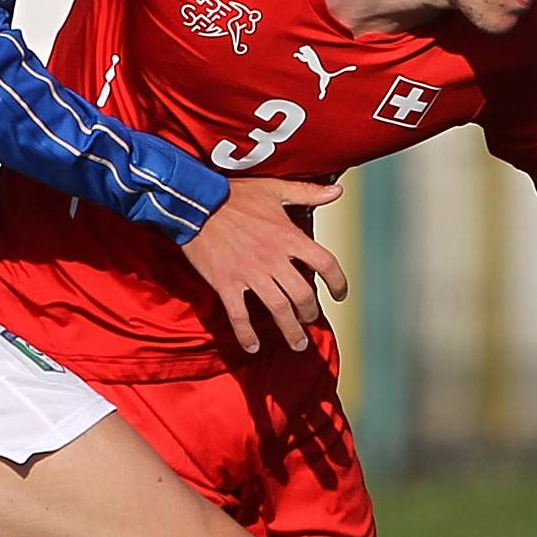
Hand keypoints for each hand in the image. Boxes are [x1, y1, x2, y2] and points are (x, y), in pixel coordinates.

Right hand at [181, 177, 349, 353]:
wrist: (196, 201)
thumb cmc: (235, 194)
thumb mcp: (275, 188)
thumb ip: (308, 192)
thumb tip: (337, 191)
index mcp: (288, 236)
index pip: (325, 263)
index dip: (338, 282)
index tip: (340, 295)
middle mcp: (273, 258)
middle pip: (303, 295)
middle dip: (310, 313)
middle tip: (309, 321)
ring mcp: (250, 273)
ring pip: (278, 310)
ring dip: (290, 331)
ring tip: (297, 343)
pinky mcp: (226, 283)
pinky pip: (240, 316)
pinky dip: (247, 335)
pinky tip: (253, 347)